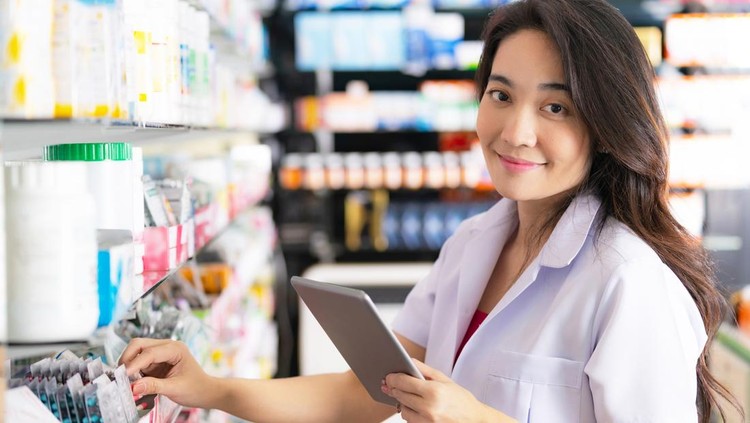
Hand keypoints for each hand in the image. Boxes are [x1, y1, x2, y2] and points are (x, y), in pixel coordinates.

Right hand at [118, 338, 215, 408]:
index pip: (150, 352)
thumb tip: (133, 387)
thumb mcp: (175, 388)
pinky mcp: (156, 362)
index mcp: (175, 349)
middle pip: (139, 345)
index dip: (134, 363)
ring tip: (126, 380)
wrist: (205, 392)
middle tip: (120, 376)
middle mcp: (167, 347)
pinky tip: (133, 381)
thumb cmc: (196, 388)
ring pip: (137, 352)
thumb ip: (154, 386)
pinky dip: (133, 370)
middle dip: (127, 358)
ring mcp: (161, 353)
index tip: (123, 375)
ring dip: (129, 365)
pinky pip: (139, 362)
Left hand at [381, 359, 503, 422]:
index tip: (388, 376)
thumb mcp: (445, 379)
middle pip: (400, 396)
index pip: (404, 382)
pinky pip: (410, 421)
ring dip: (402, 403)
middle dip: (394, 389)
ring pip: (403, 411)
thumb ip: (424, 369)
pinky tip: (416, 407)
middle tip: (390, 384)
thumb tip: (407, 361)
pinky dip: (410, 413)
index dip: (393, 378)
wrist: (475, 420)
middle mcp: (429, 408)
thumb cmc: (461, 399)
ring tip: (409, 397)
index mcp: (434, 391)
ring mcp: (427, 421)